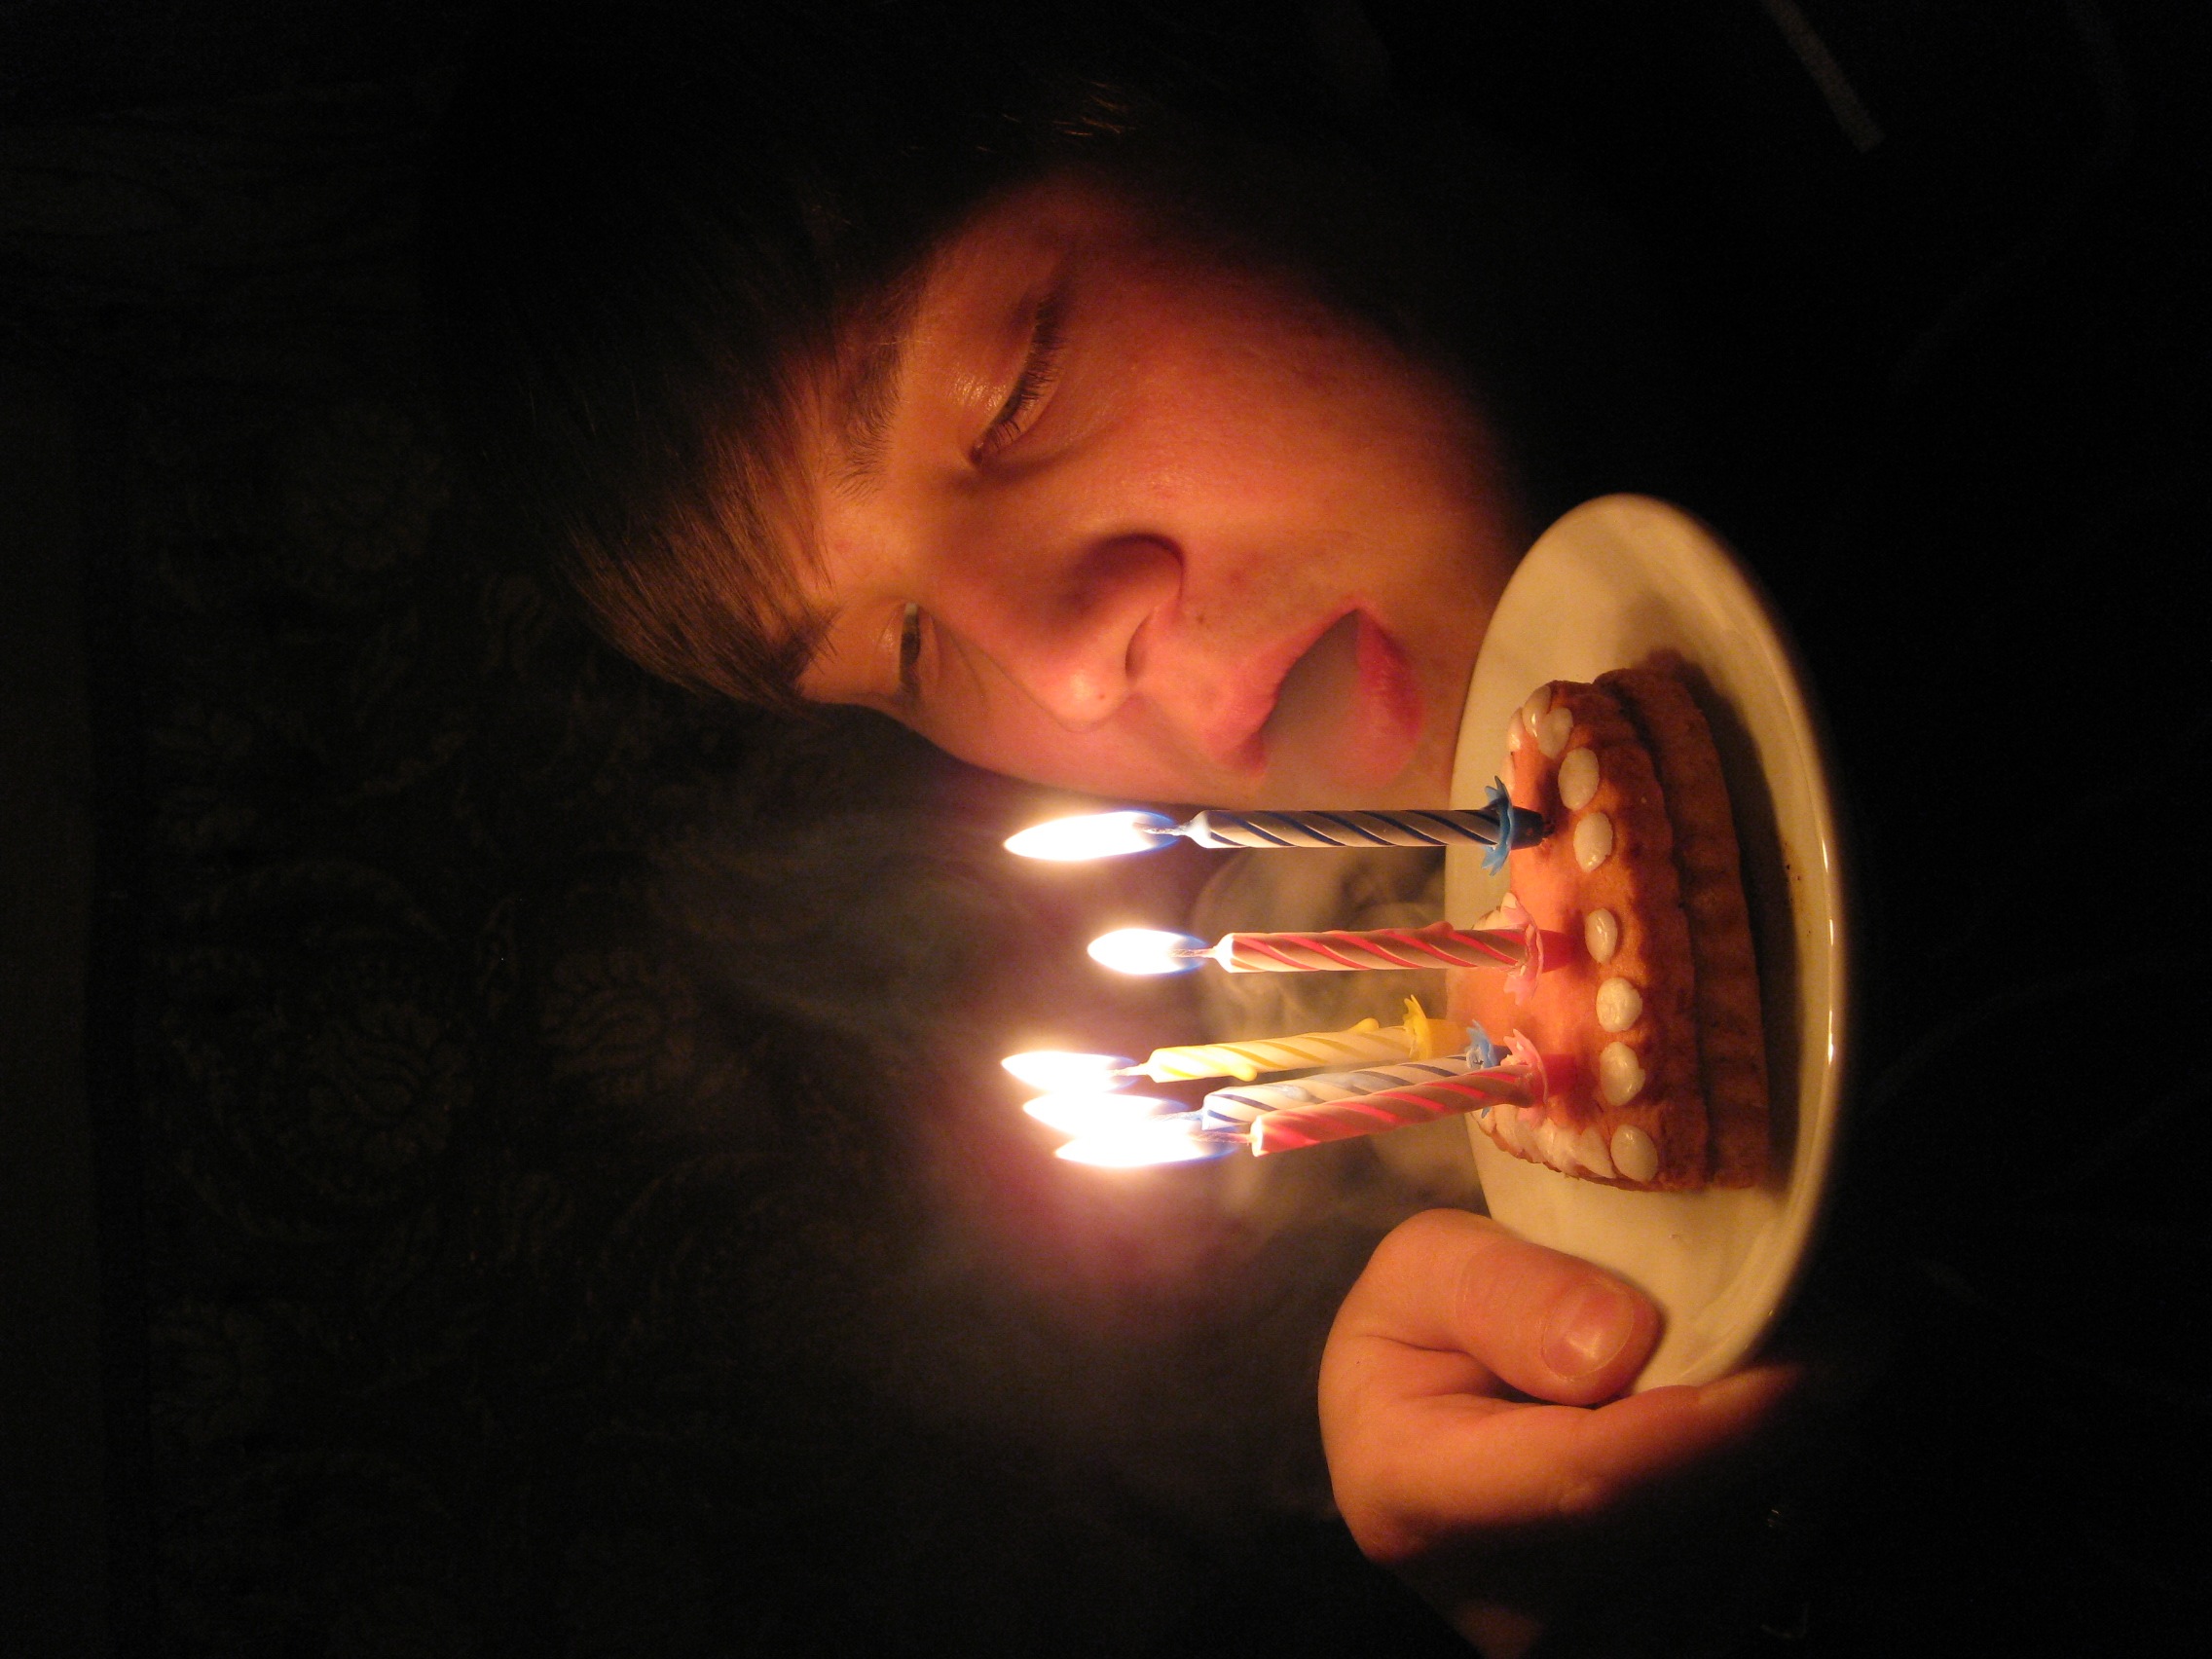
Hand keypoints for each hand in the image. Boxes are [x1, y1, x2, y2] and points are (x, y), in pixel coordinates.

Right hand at [1320, 1209, 1801, 1657]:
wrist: (1421, 1435)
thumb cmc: (1424, 1338)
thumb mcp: (1426, 1270)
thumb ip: (1503, 1291)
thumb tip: (1621, 1341)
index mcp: (1412, 1494)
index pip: (1587, 1479)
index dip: (1704, 1430)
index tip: (1804, 1368)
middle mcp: (1495, 1602)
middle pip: (1675, 1529)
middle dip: (1775, 1436)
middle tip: (1852, 1339)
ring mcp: (1571, 1644)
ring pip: (1725, 1563)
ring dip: (1791, 1465)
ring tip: (1817, 1364)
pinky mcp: (1635, 1646)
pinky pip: (1740, 1584)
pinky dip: (1778, 1503)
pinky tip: (1779, 1431)